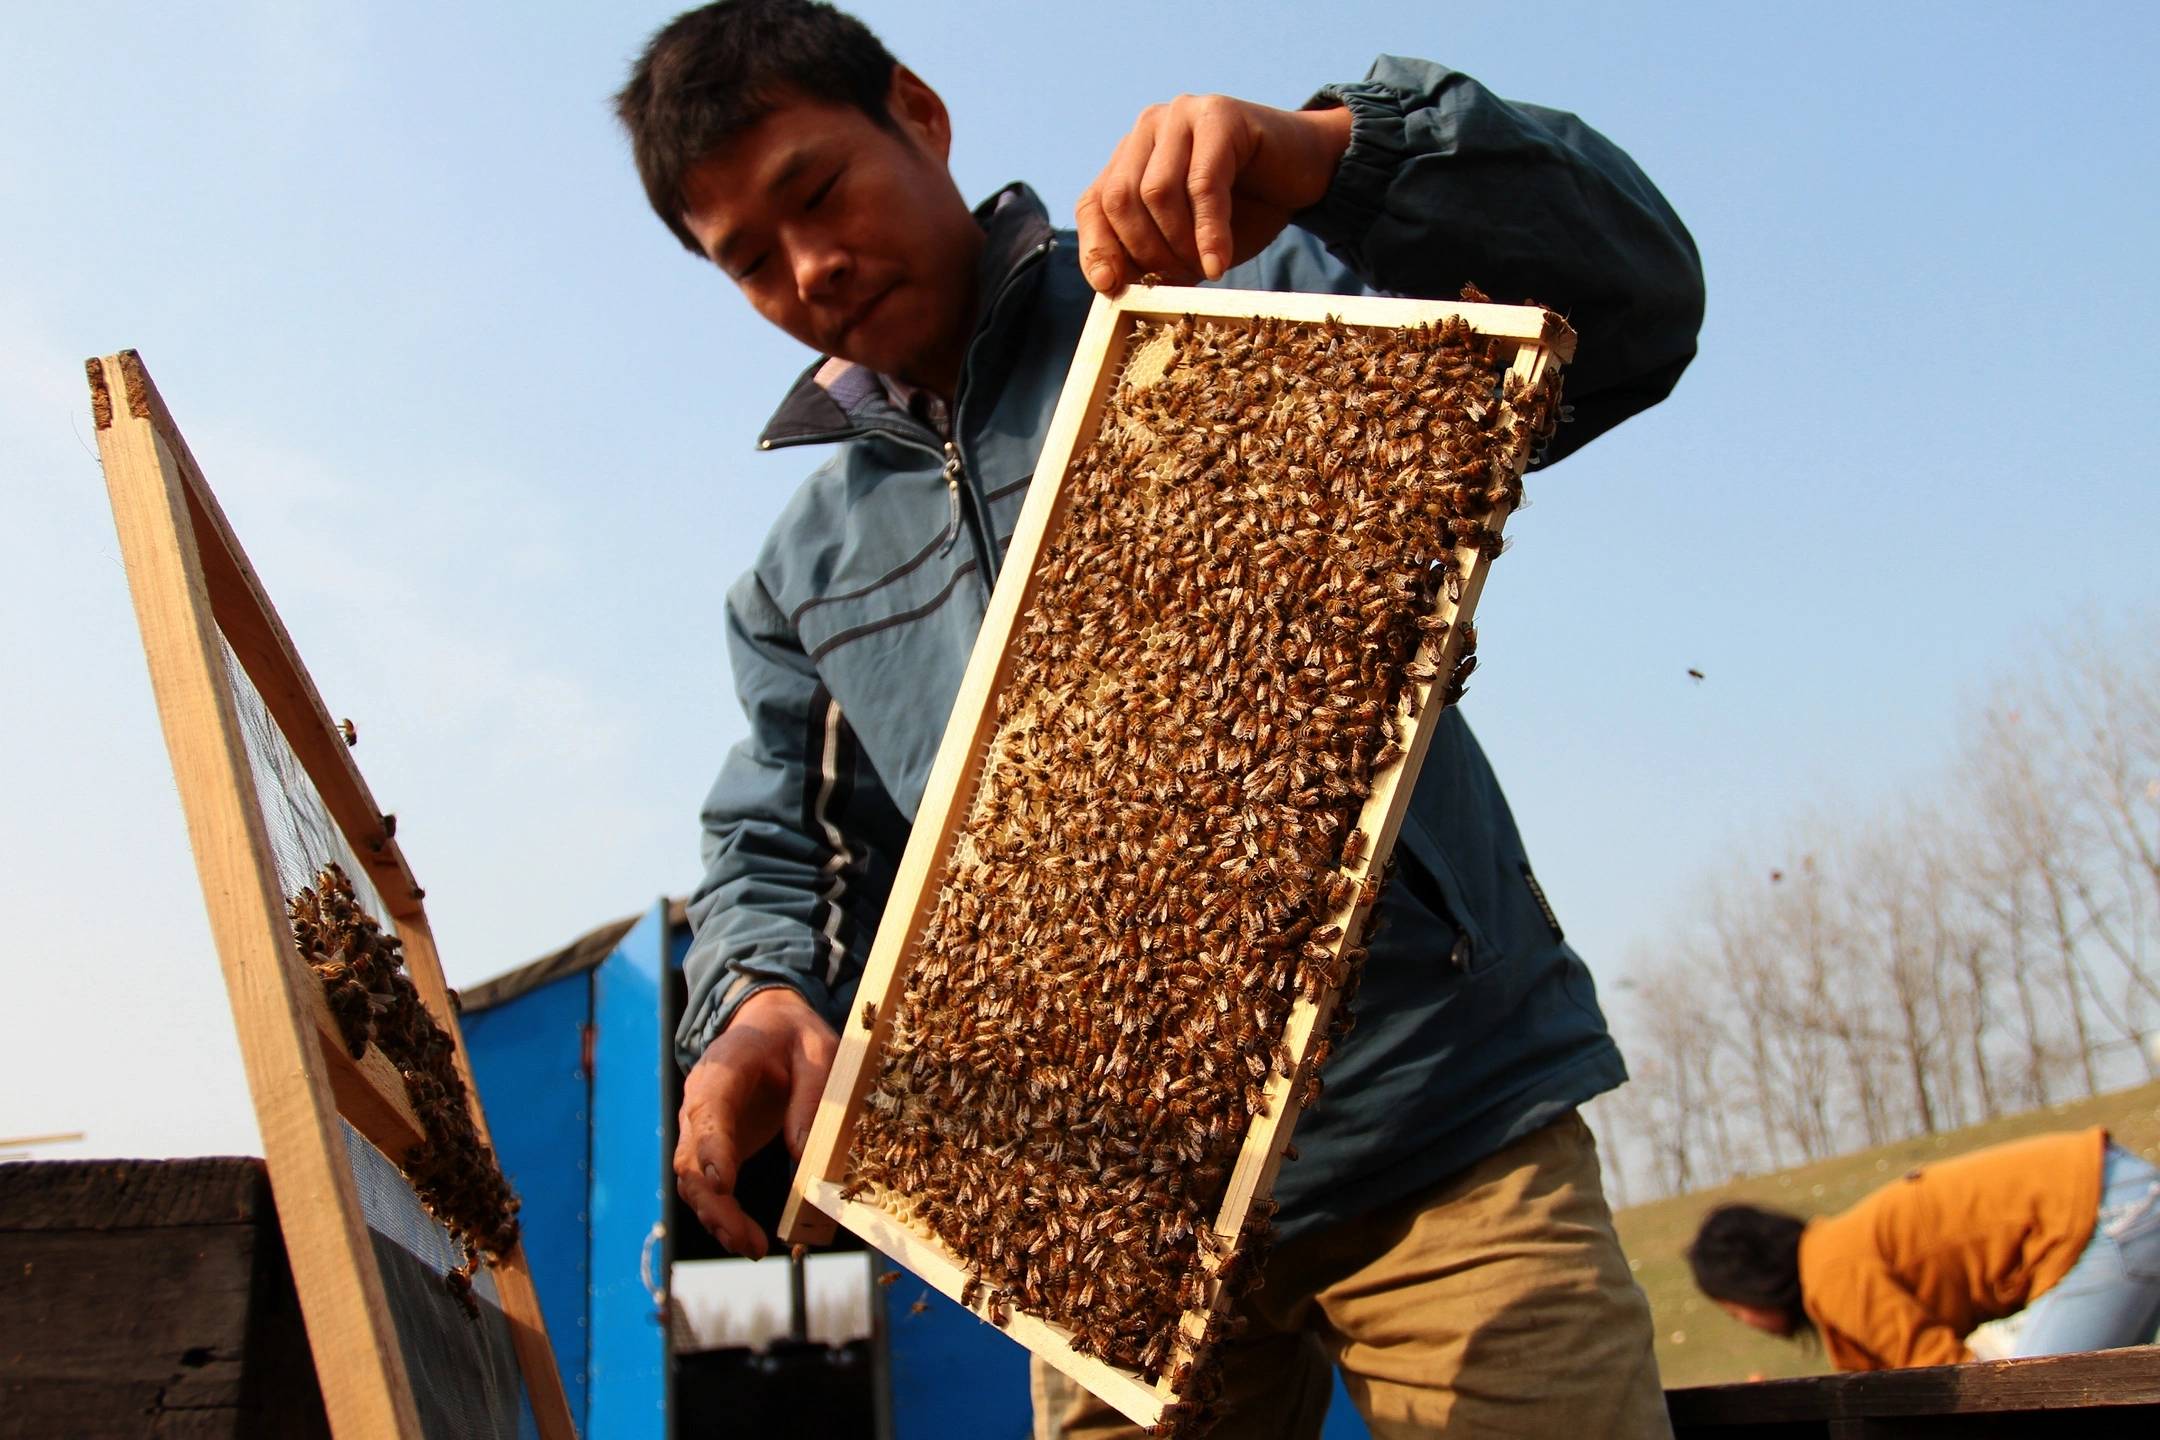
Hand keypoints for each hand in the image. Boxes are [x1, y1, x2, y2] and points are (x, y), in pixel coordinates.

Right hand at [673, 986, 837, 1259]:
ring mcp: (701, 1127)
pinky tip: (745, 1239)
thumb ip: (811, 1095)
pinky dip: (721, 1214)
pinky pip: (705, 1185)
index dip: (711, 1149)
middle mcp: (700, 1101)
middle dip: (716, 1203)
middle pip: (691, 1159)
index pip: (708, 1111)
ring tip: (752, 1248)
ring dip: (717, 1217)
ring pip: (691, 1180)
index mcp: (723, 1069)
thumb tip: (803, 1153)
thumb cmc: (792, 1036)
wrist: (766, 1025)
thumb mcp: (817, 1051)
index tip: (720, 1183)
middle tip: (748, 1240)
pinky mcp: (713, 1147)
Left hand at [1076, 95, 1353, 292]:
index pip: (1094, 204)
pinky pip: (1202, 185)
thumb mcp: (1189, 241)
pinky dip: (1208, 232)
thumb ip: (1152, 255)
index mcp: (1132, 156)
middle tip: (1177, 280)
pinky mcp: (1219, 115)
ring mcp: (1181, 115)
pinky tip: (1217, 262)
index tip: (1111, 287)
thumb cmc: (1247, 209)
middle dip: (1146, 252)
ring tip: (1203, 267)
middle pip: (1120, 199)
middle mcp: (1148, 128)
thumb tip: (1113, 286)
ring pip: (1155, 192)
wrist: (1309, 171)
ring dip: (1178, 243)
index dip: (1098, 248)